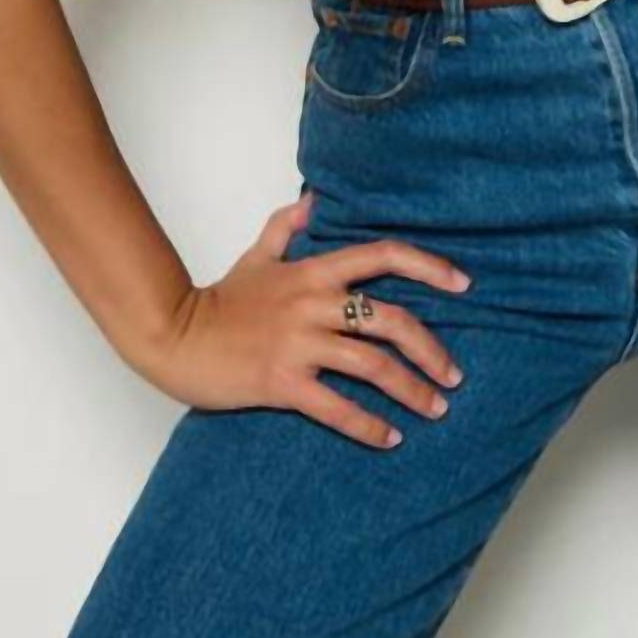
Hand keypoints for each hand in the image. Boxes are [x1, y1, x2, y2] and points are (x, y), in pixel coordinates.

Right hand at [137, 193, 470, 449]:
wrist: (173, 334)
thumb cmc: (219, 300)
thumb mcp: (257, 256)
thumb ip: (288, 226)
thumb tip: (313, 200)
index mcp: (315, 272)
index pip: (384, 256)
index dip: (429, 267)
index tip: (464, 283)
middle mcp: (315, 305)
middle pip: (390, 318)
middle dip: (430, 349)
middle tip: (454, 375)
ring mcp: (299, 344)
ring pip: (372, 365)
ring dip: (410, 390)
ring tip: (435, 409)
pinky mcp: (282, 383)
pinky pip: (336, 407)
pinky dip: (368, 425)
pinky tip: (390, 438)